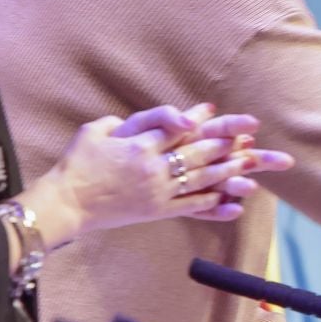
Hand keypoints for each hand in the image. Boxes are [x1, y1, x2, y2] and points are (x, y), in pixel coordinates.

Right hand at [22, 103, 294, 243]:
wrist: (67, 204)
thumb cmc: (77, 164)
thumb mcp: (96, 131)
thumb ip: (125, 122)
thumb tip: (152, 119)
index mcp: (138, 144)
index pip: (176, 126)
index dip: (197, 118)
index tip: (213, 110)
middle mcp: (153, 167)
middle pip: (198, 150)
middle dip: (227, 139)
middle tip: (251, 129)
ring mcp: (158, 191)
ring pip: (201, 178)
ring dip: (229, 169)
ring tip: (253, 163)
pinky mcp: (157, 211)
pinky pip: (192, 206)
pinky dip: (213, 203)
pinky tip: (233, 201)